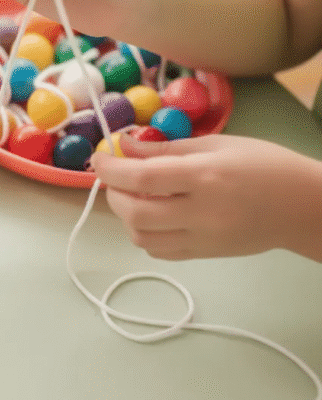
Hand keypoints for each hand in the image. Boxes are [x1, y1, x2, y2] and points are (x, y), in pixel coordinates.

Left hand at [89, 133, 321, 261]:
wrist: (305, 206)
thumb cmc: (264, 166)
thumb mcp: (217, 145)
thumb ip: (166, 149)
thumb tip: (125, 146)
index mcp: (204, 177)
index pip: (141, 177)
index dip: (110, 168)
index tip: (99, 157)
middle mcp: (201, 212)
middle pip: (134, 212)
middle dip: (113, 193)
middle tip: (114, 177)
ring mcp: (203, 239)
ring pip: (142, 238)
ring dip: (126, 216)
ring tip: (133, 195)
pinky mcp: (205, 255)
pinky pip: (159, 251)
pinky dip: (144, 234)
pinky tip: (151, 215)